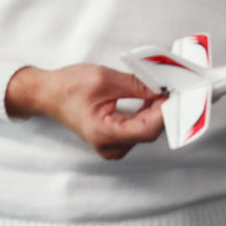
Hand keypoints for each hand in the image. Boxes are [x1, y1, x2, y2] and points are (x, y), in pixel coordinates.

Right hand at [5, 64, 165, 160]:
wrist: (47, 94)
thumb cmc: (68, 86)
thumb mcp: (105, 79)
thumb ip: (137, 85)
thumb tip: (163, 88)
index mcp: (104, 133)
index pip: (147, 128)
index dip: (166, 111)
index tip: (177, 93)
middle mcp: (109, 146)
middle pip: (149, 131)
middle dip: (163, 109)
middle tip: (174, 87)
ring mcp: (111, 147)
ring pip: (146, 131)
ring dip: (157, 111)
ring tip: (162, 90)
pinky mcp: (113, 141)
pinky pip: (138, 130)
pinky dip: (147, 115)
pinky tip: (151, 100)